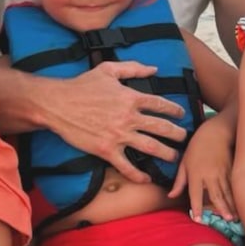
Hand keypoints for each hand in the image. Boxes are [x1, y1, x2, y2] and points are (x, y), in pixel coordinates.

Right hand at [49, 61, 186, 183]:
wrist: (58, 104)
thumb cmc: (82, 85)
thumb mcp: (108, 69)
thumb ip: (133, 67)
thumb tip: (154, 69)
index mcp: (130, 97)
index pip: (160, 104)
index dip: (174, 110)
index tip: (181, 114)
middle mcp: (128, 117)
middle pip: (161, 127)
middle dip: (177, 134)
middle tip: (185, 138)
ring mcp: (118, 135)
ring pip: (150, 147)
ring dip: (166, 153)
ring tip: (174, 157)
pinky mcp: (106, 150)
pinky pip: (126, 166)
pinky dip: (138, 174)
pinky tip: (146, 178)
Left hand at [169, 118, 236, 220]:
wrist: (215, 131)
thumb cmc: (197, 147)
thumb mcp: (184, 162)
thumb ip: (179, 181)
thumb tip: (171, 196)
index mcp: (196, 173)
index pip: (195, 193)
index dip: (196, 206)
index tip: (198, 219)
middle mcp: (209, 174)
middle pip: (216, 194)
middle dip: (221, 208)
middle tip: (227, 220)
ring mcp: (222, 171)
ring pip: (227, 191)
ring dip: (231, 205)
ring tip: (235, 217)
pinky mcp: (231, 169)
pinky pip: (233, 185)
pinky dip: (236, 195)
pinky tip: (240, 203)